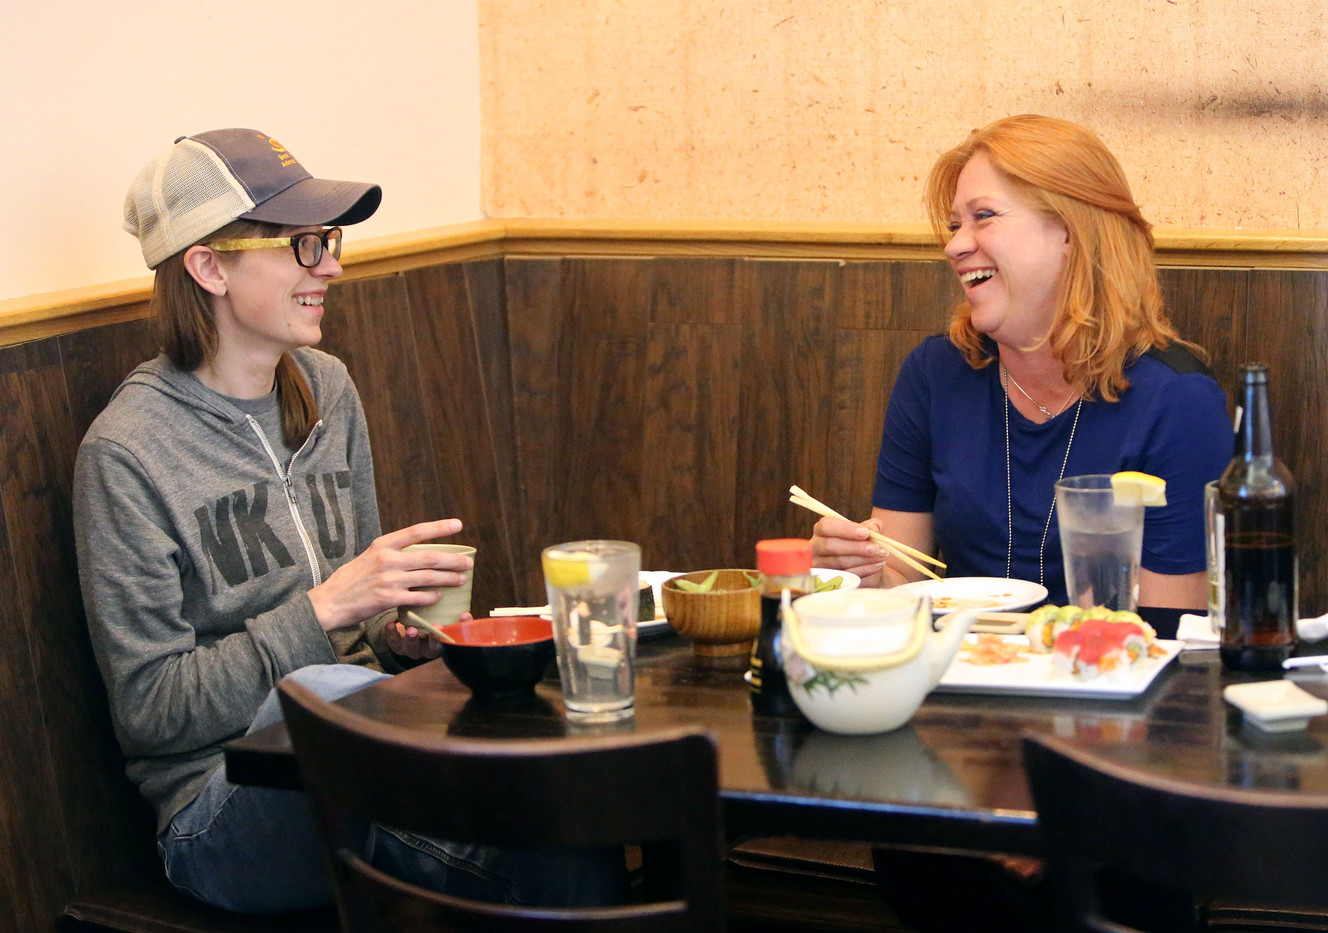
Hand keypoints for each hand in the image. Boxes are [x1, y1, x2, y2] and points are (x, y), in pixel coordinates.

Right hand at [308, 518, 473, 631]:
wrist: (331, 601)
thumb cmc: (352, 579)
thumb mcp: (369, 556)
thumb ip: (392, 553)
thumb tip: (420, 553)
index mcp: (383, 545)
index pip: (416, 532)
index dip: (439, 527)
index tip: (458, 524)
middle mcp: (387, 559)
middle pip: (430, 557)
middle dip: (453, 559)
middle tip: (469, 562)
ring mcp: (389, 579)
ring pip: (429, 577)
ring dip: (449, 579)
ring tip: (461, 579)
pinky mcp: (389, 599)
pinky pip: (419, 597)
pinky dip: (433, 596)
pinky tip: (440, 596)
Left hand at [385, 611, 474, 658]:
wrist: (410, 629)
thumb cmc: (432, 624)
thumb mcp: (445, 625)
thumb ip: (456, 623)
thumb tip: (466, 615)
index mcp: (440, 645)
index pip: (447, 643)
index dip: (451, 635)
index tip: (452, 627)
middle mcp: (426, 650)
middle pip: (430, 649)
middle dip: (433, 639)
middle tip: (436, 627)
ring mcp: (411, 649)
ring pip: (412, 648)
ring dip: (412, 638)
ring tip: (412, 629)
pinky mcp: (397, 646)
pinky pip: (394, 643)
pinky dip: (392, 634)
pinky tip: (391, 624)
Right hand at [810, 515, 887, 586]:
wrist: (861, 565)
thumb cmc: (859, 543)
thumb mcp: (866, 531)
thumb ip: (870, 527)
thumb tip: (873, 529)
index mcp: (822, 530)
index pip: (826, 526)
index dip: (845, 529)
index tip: (865, 533)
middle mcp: (816, 547)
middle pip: (830, 546)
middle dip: (855, 547)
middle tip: (876, 548)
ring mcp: (820, 565)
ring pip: (838, 563)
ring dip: (863, 560)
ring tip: (882, 556)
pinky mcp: (828, 579)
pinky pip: (845, 576)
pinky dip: (864, 570)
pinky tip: (877, 565)